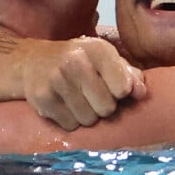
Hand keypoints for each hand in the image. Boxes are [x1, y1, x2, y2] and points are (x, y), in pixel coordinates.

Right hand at [19, 36, 145, 130]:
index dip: (121, 92)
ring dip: (87, 115)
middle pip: (107, 108)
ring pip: (88, 120)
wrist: (32, 60)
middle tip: (93, 96)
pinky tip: (65, 105)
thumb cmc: (78, 60)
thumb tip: (142, 93)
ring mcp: (56, 80)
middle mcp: (76, 62)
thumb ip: (128, 74)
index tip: (113, 87)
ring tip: (79, 100)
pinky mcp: (42, 99)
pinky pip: (70, 126)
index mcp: (97, 49)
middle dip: (104, 107)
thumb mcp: (104, 59)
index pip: (123, 87)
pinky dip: (71, 120)